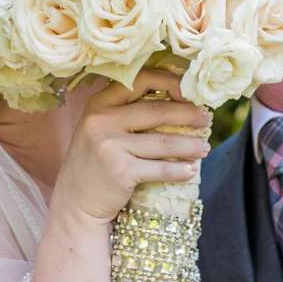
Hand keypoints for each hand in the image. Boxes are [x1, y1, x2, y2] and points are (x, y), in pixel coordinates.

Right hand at [52, 69, 209, 234]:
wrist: (75, 202)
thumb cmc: (95, 162)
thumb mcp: (101, 128)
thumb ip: (126, 111)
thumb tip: (177, 98)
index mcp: (99, 103)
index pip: (140, 80)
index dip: (170, 82)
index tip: (190, 91)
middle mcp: (101, 120)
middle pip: (157, 111)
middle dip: (188, 114)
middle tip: (207, 119)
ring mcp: (110, 146)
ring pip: (163, 142)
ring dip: (190, 145)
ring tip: (205, 147)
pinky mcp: (120, 172)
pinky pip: (160, 169)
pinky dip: (180, 170)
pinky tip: (191, 170)